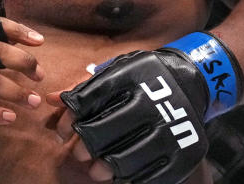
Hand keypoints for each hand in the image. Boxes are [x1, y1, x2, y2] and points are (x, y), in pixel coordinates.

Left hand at [48, 42, 226, 183]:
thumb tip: (51, 100)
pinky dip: (131, 179)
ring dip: (105, 167)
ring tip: (96, 170)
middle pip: (106, 131)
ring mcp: (170, 129)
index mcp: (131, 76)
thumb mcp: (116, 71)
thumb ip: (85, 87)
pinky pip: (152, 174)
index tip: (62, 132)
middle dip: (85, 145)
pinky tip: (121, 176)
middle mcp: (152, 102)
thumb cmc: (144, 76)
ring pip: (128, 157)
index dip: (70, 119)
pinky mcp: (184, 152)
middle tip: (79, 154)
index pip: (90, 99)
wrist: (192, 79)